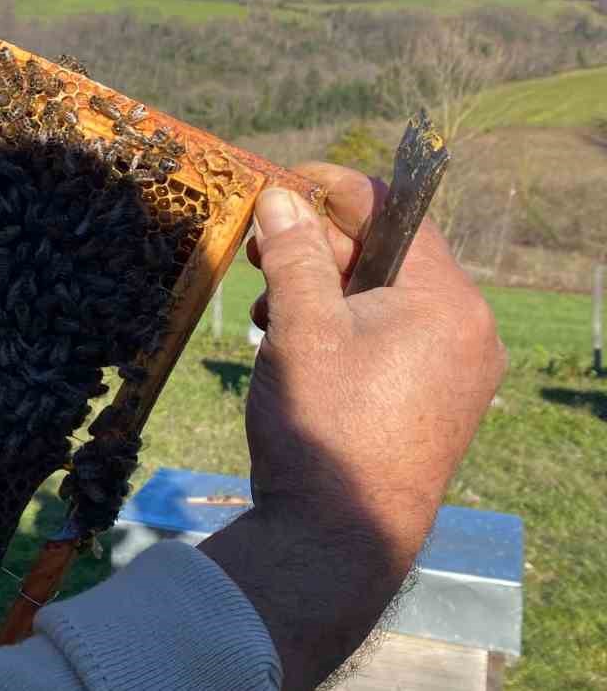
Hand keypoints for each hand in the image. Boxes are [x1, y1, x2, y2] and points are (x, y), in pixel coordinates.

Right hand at [200, 163, 505, 689]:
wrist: (337, 540)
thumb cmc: (324, 428)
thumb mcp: (300, 327)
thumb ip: (295, 254)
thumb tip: (281, 196)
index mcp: (448, 303)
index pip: (395, 214)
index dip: (333, 191)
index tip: (280, 183)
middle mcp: (467, 331)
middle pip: (388, 258)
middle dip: (317, 250)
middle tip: (257, 253)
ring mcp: (455, 371)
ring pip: (383, 300)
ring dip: (321, 292)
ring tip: (264, 312)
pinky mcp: (433, 402)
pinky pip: (389, 340)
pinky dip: (340, 329)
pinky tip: (291, 346)